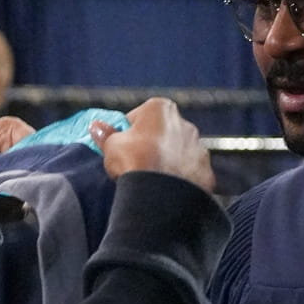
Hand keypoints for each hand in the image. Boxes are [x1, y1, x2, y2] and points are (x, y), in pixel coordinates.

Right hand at [88, 98, 214, 192]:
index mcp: (161, 109)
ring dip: (168, 160)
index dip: (128, 131)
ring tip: (153, 177)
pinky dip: (181, 178)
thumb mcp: (111, 146)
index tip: (122, 145)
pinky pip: (190, 172)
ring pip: (179, 152)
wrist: (160, 194)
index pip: (139, 116)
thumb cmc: (134, 161)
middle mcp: (185, 123)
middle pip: (162, 133)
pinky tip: (168, 188)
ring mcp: (199, 147)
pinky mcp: (206, 171)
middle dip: (152, 144)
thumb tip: (96, 126)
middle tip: (137, 163)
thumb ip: (105, 134)